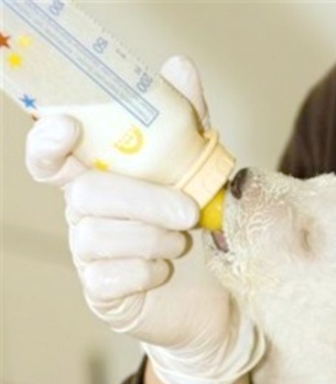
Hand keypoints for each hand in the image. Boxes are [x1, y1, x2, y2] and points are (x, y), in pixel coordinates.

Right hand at [25, 56, 263, 383]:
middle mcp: (85, 217)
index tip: (69, 128)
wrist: (218, 296)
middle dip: (143, 200)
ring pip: (99, 238)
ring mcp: (89, 257)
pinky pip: (111, 278)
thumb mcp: (200, 170)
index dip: (48, 143)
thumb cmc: (199, 229)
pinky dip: (149, 271)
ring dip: (153, 238)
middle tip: (188, 210)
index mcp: (100, 180)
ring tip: (183, 243)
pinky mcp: (103, 293)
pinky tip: (166, 271)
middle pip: (84, 196)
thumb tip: (177, 67)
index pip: (50, 159)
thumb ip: (187, 124)